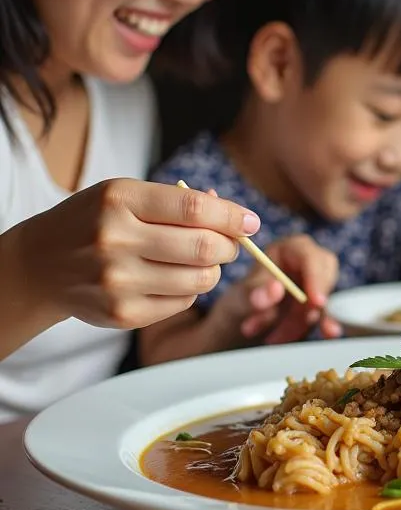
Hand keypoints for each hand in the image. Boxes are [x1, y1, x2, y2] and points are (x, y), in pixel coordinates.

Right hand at [10, 178, 258, 330]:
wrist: (40, 265)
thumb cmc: (94, 222)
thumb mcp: (126, 195)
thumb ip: (179, 202)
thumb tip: (236, 214)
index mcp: (119, 200)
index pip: (194, 208)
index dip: (232, 216)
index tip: (251, 222)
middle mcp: (115, 239)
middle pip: (204, 247)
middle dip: (230, 246)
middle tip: (230, 244)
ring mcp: (117, 281)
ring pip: (200, 280)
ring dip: (213, 270)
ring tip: (201, 261)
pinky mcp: (122, 314)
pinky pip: (182, 303)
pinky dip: (190, 291)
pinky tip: (172, 279)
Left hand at [208, 234, 341, 345]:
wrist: (243, 320)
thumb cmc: (241, 299)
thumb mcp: (241, 297)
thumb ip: (256, 293)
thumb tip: (276, 289)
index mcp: (290, 248)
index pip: (310, 257)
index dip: (317, 278)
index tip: (316, 302)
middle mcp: (308, 263)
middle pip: (324, 279)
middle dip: (307, 307)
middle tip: (294, 325)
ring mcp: (317, 283)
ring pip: (322, 303)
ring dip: (301, 324)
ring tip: (273, 338)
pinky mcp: (320, 304)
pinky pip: (326, 316)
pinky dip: (319, 329)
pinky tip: (322, 337)